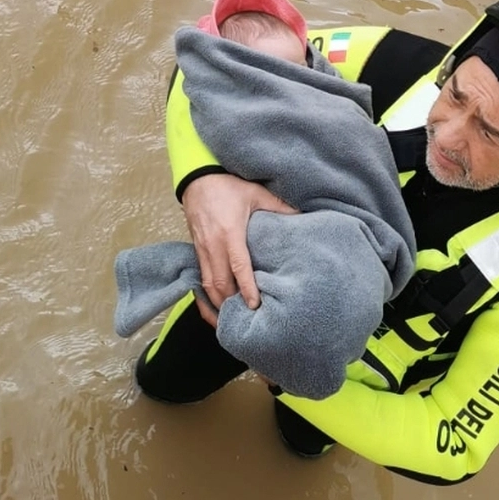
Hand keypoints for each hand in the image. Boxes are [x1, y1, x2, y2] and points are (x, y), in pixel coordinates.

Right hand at [182, 173, 297, 326]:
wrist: (197, 177)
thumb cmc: (227, 185)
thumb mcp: (256, 193)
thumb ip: (279, 206)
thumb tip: (302, 216)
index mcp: (230, 233)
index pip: (238, 267)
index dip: (246, 288)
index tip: (255, 305)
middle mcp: (213, 245)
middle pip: (220, 283)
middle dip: (232, 304)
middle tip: (246, 322)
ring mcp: (201, 249)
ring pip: (207, 285)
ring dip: (218, 305)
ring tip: (231, 322)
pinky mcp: (195, 250)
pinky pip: (199, 279)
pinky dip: (205, 297)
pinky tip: (214, 309)